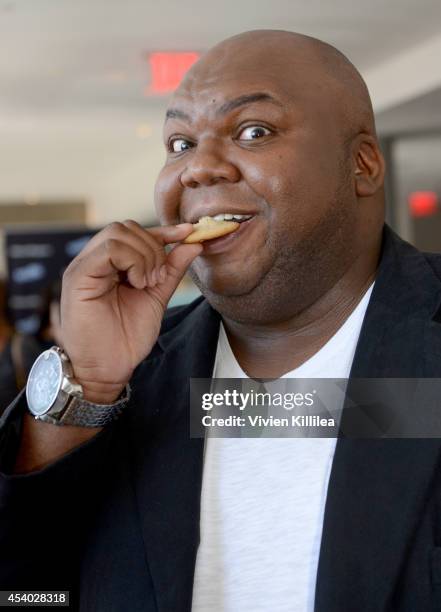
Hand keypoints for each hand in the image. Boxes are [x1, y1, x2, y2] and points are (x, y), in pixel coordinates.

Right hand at [60, 220, 201, 402]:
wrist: (108, 368)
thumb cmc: (127, 337)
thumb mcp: (156, 296)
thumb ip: (171, 269)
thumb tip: (193, 243)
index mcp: (109, 264)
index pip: (134, 232)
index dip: (163, 230)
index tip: (188, 233)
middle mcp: (93, 260)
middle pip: (125, 227)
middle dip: (152, 247)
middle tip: (159, 278)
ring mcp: (84, 267)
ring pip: (117, 233)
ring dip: (143, 256)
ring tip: (147, 283)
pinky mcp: (78, 277)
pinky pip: (108, 250)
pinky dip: (131, 261)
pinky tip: (138, 284)